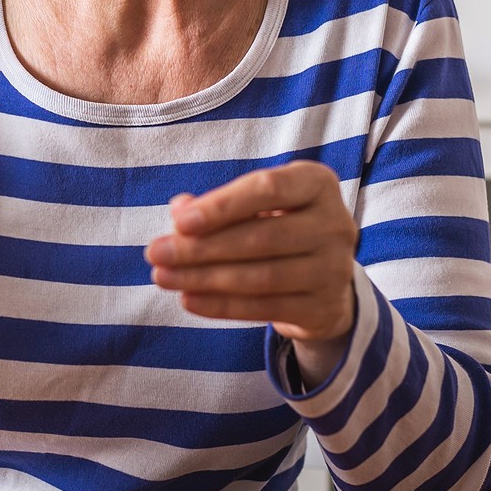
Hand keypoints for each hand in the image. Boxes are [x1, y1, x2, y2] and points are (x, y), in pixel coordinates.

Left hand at [145, 160, 357, 386]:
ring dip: (204, 278)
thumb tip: (179, 211)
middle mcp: (335, 223)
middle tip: (155, 253)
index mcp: (317, 183)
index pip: (267, 189)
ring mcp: (334, 269)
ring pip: (261, 276)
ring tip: (164, 277)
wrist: (322, 277)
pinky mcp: (324, 307)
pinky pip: (265, 308)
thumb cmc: (277, 224)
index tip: (179, 222)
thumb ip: (217, 205)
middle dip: (201, 247)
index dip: (222, 205)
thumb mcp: (254, 205)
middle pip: (261, 237)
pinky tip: (189, 299)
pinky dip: (222, 306)